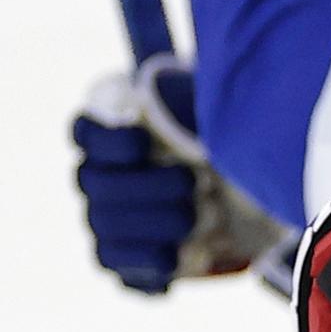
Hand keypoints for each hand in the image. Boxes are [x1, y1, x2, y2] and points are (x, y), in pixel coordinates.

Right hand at [73, 54, 280, 293]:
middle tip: (190, 183)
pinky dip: (143, 266)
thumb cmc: (220, 140)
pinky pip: (117, 265)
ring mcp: (105, 218)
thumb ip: (195, 95)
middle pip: (94, 183)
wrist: (245, 196)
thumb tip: (191, 66)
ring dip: (147, 223)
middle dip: (141, 185)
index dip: (106, 140)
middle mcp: (96, 176)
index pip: (84, 133)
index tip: (145, 141)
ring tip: (194, 219)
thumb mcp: (214, 111)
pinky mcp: (123, 257)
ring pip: (103, 224)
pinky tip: (172, 261)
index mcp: (109, 133)